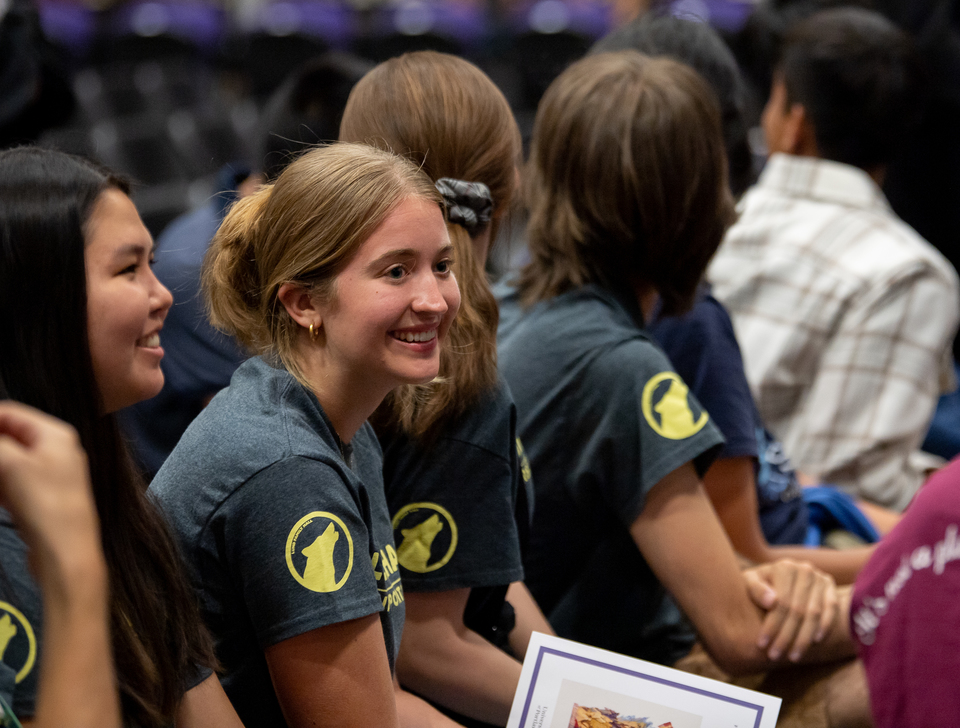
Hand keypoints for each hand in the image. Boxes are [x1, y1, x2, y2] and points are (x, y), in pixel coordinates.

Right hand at [0, 401, 99, 561]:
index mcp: (55, 434)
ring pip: (7, 461)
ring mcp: (50, 474)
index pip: (10, 413)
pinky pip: (10, 482)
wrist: (66, 554)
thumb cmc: (45, 503)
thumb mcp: (12, 464)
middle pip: (7, 436)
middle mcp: (56, 450)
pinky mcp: (41, 498)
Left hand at [742, 559, 838, 662]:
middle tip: (775, 655)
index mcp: (784, 567)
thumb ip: (755, 589)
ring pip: (815, 613)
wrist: (773, 577)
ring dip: (804, 638)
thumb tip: (771, 601)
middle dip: (786, 636)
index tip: (762, 644)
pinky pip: (832, 609)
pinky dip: (826, 625)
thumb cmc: (757, 584)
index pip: (782, 602)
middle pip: (798, 610)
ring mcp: (819, 577)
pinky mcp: (830, 586)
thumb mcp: (749, 582)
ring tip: (793, 656)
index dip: (772, 625)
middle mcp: (804, 569)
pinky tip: (815, 641)